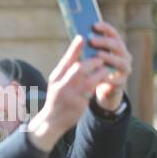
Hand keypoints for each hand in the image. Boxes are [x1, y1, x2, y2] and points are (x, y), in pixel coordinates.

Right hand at [27, 36, 108, 151]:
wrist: (51, 120)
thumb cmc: (56, 97)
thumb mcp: (56, 82)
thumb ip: (66, 69)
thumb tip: (77, 50)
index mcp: (56, 77)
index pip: (66, 60)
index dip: (75, 48)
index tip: (83, 37)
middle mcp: (62, 86)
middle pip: (79, 69)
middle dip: (92, 61)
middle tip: (100, 57)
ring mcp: (71, 96)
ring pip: (89, 80)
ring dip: (100, 72)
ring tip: (105, 68)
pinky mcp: (79, 105)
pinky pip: (93, 91)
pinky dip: (100, 84)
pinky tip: (105, 79)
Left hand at [91, 22, 131, 110]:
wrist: (102, 89)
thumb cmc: (95, 69)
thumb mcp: (91, 57)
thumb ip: (88, 48)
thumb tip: (77, 36)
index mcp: (116, 46)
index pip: (113, 33)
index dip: (105, 28)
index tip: (93, 25)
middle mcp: (124, 55)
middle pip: (118, 45)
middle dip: (104, 42)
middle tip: (92, 40)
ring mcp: (124, 69)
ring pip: (120, 61)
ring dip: (109, 57)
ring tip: (97, 55)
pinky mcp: (122, 82)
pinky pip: (117, 79)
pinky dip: (108, 77)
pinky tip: (99, 75)